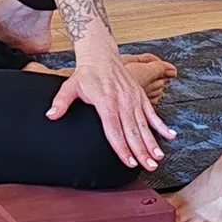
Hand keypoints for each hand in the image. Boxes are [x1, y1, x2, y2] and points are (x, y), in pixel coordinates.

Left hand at [46, 29, 176, 170]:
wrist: (101, 55)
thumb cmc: (87, 73)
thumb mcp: (70, 85)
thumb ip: (61, 101)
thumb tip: (51, 115)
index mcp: (106, 103)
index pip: (114, 131)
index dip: (122, 148)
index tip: (128, 162)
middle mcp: (123, 102)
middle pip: (133, 131)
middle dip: (141, 151)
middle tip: (149, 167)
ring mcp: (133, 99)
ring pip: (144, 125)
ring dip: (152, 143)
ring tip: (158, 158)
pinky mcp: (140, 96)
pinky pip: (153, 113)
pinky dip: (162, 125)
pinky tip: (170, 136)